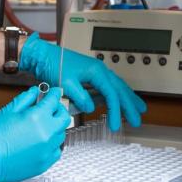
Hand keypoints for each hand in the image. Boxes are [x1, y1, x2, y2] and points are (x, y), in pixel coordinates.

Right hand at [0, 86, 70, 181]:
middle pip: (64, 117)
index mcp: (37, 118)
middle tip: (51, 107)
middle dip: (59, 109)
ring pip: (62, 134)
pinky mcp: (45, 163)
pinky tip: (43, 141)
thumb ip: (25, 99)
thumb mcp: (8, 112)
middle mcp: (46, 134)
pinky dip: (53, 144)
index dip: (54, 93)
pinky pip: (57, 150)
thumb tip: (34, 93)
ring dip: (56, 126)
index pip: (54, 100)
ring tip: (44, 125)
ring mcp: (47, 150)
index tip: (54, 92)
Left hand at [18, 33, 146, 131]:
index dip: (116, 111)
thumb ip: (80, 97)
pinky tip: (119, 100)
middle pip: (120, 89)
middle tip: (138, 120)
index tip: (115, 126)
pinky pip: (109, 86)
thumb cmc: (52, 65)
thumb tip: (90, 107)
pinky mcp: (90, 75)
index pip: (111, 95)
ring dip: (128, 98)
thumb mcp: (66, 83)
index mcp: (96, 71)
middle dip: (130, 105)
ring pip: (117, 86)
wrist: (42, 55)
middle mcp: (100, 70)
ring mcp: (96, 72)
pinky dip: (116, 94)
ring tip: (138, 108)